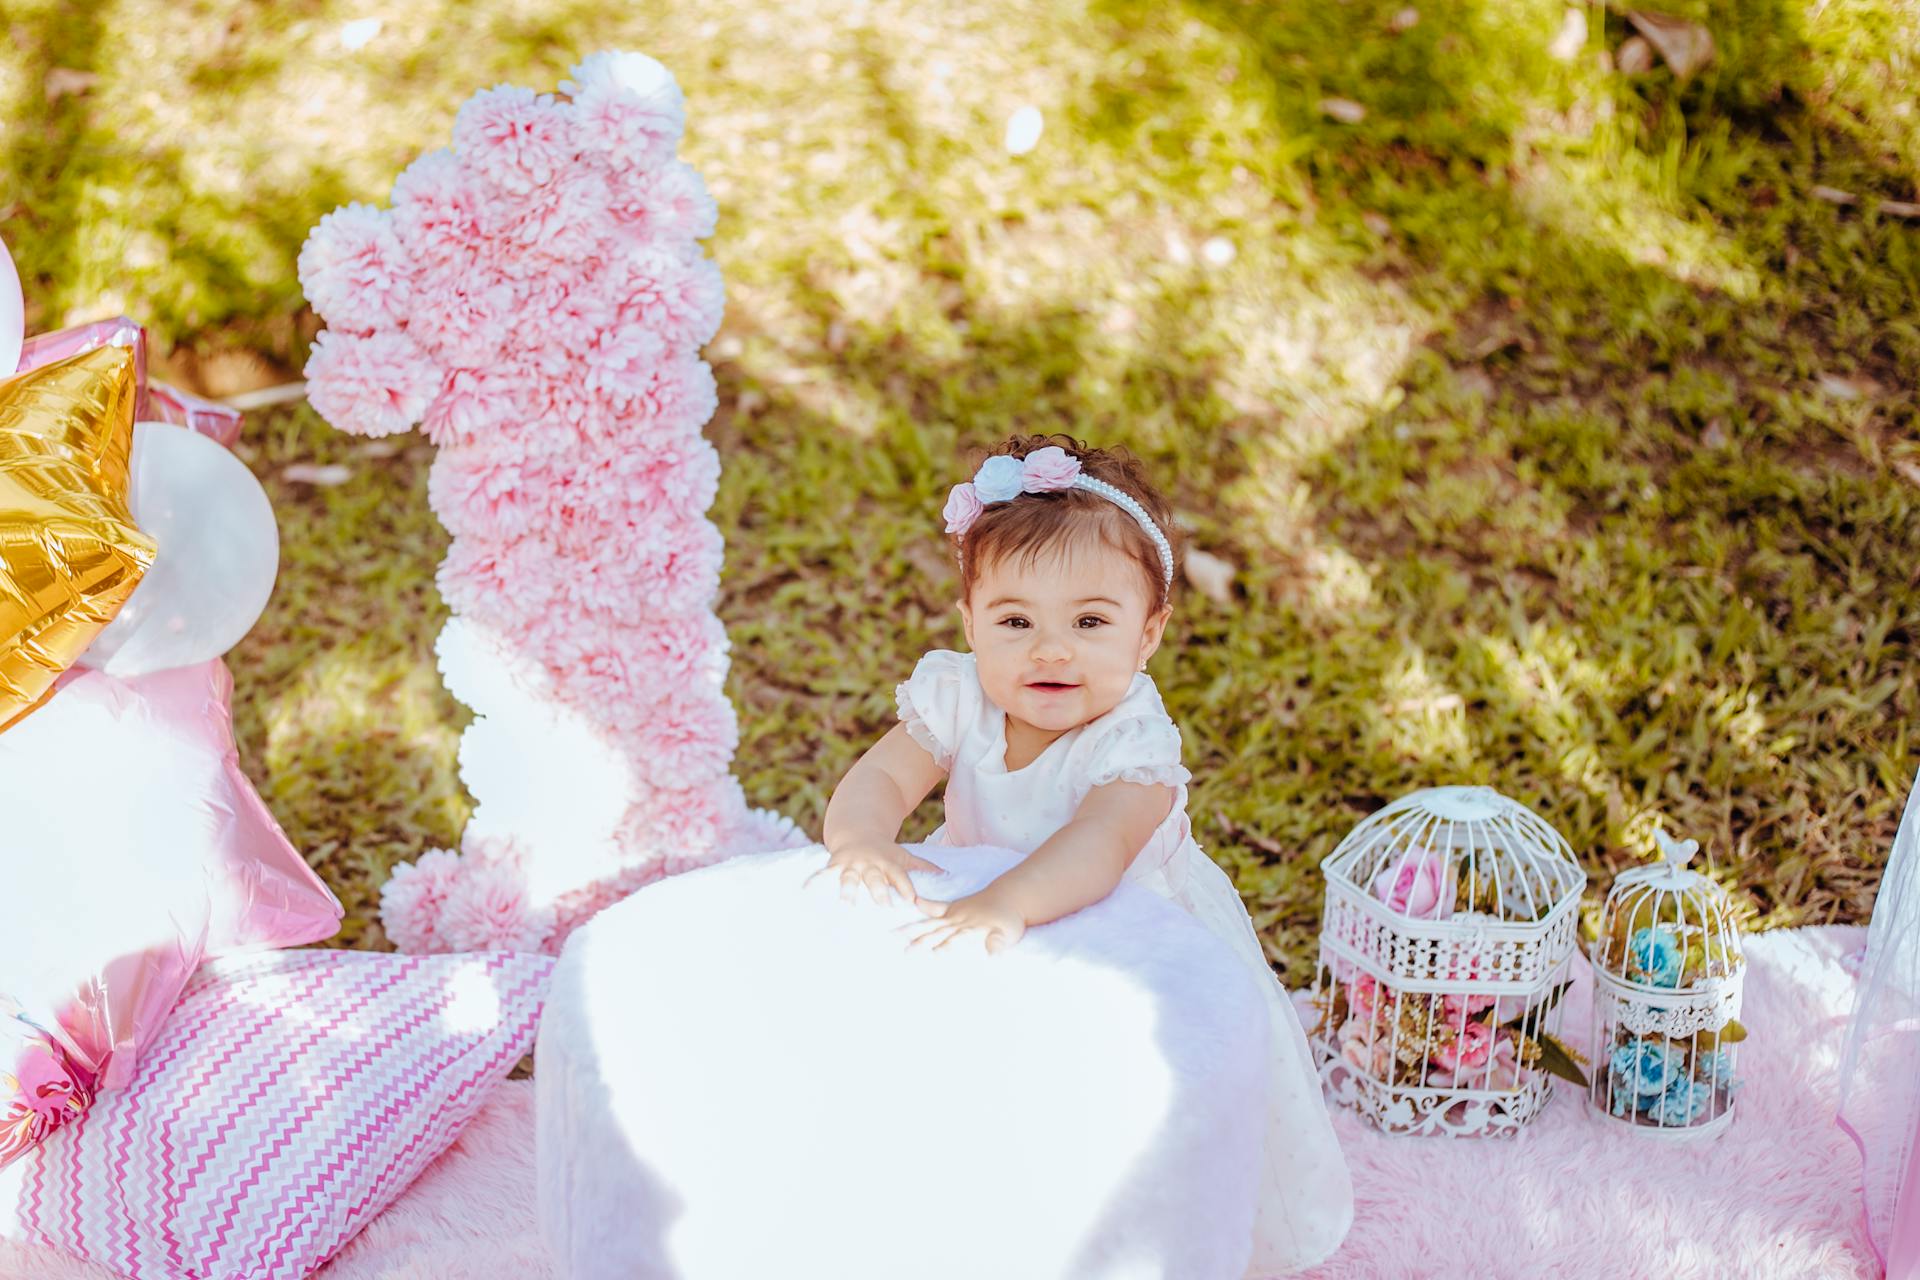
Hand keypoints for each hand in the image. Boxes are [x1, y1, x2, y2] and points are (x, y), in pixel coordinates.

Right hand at [806, 840, 944, 906]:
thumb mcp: (904, 856)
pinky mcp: (834, 865)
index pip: (899, 877)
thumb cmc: (885, 851)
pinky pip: (823, 875)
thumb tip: (948, 876)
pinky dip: (814, 882)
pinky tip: (805, 890)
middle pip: (875, 879)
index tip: (911, 901)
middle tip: (883, 905)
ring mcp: (851, 865)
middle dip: (878, 891)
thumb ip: (924, 868)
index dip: (905, 887)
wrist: (858, 831)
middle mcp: (870, 865)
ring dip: (847, 890)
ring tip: (845, 903)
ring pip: (849, 878)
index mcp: (888, 864)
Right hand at [898, 889, 1026, 955]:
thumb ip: (997, 944)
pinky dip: (926, 905)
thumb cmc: (1009, 921)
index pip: (955, 940)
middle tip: (905, 952)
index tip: (934, 954)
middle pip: (937, 932)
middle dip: (921, 942)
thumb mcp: (1007, 934)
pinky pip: (936, 907)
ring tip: (896, 933)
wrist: (1011, 898)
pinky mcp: (954, 908)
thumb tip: (994, 957)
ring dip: (914, 928)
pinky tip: (915, 902)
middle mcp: (959, 921)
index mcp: (971, 930)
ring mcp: (955, 914)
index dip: (946, 947)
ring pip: (931, 922)